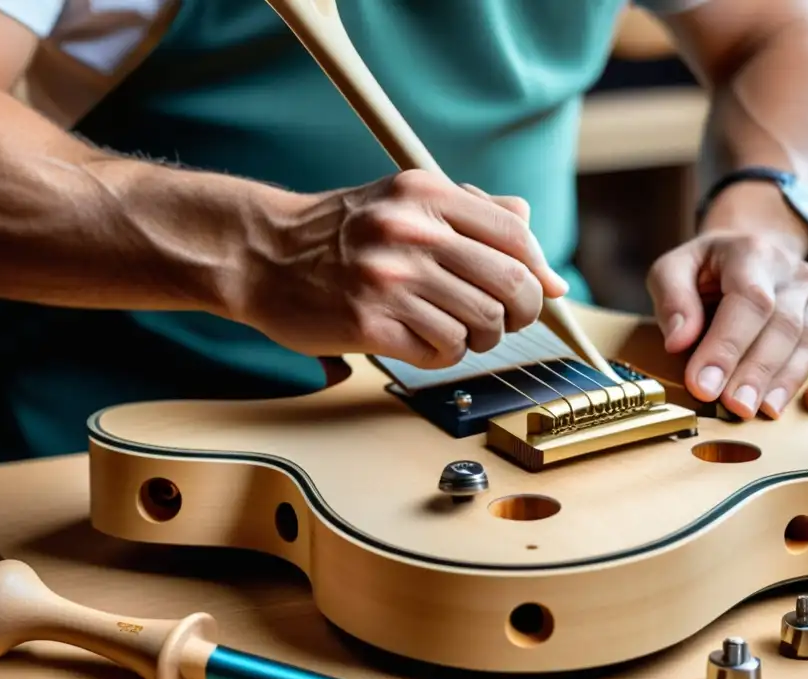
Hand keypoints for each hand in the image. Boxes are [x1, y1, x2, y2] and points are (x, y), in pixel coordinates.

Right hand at [238, 169, 567, 368]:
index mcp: (426, 195)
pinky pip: (441, 352)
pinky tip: (420, 340)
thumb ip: (477, 218)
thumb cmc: (341, 233)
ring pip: (480, 326)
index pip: (516, 237)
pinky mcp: (368, 324)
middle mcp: (410, 233)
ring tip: (451, 330)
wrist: (261, 255)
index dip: (537, 272)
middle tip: (501, 321)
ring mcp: (388, 280)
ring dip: (476, 338)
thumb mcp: (406, 201)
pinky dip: (442, 354)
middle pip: (509, 287)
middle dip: (518, 315)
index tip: (536, 292)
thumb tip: (545, 269)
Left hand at [646, 229, 807, 419]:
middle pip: (782, 325)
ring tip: (764, 412)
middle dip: (756, 371)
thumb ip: (672, 299)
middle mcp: (793, 273)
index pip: (748, 300)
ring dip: (787, 381)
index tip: (703, 385)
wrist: (751, 252)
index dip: (726, 346)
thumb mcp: (673, 269)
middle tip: (735, 408)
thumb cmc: (706, 270)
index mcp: (752, 253)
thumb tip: (678, 341)